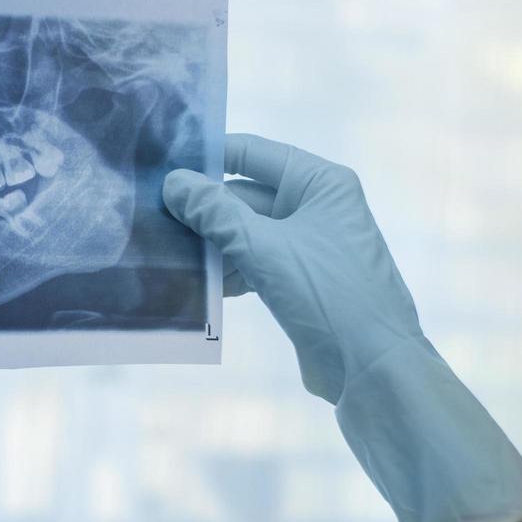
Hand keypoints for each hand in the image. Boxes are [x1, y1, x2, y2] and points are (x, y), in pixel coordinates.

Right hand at [164, 135, 521, 521]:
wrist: (373, 368)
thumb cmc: (327, 293)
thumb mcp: (262, 247)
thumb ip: (214, 212)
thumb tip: (173, 182)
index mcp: (319, 182)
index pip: (252, 153)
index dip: (207, 157)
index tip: (160, 167)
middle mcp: (317, 206)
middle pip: (245, 195)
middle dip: (202, 209)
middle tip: (148, 217)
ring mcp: (309, 245)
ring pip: (246, 233)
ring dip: (209, 244)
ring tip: (160, 250)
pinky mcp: (300, 281)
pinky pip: (254, 263)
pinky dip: (227, 272)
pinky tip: (190, 284)